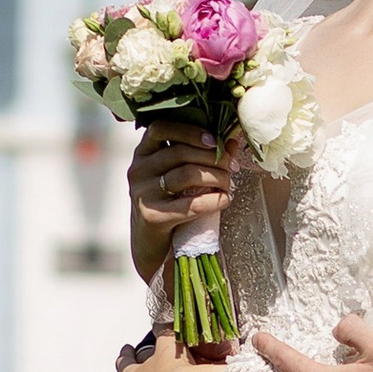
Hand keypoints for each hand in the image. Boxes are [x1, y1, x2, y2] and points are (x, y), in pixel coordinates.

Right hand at [128, 128, 237, 284]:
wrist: (151, 243)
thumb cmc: (169, 203)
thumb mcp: (180, 176)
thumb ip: (202, 155)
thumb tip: (232, 140)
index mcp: (143, 153)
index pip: (161, 128)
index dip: (189, 130)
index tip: (214, 140)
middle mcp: (138, 170)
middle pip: (180, 152)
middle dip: (214, 158)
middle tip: (233, 167)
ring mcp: (142, 193)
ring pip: (186, 175)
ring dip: (217, 178)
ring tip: (230, 185)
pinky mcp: (151, 216)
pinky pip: (189, 204)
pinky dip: (213, 201)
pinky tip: (226, 200)